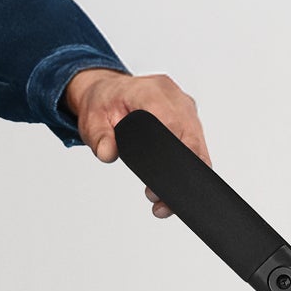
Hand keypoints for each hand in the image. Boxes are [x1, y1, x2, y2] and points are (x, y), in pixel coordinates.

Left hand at [64, 69, 209, 217]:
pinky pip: (196, 142)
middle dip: (181, 174)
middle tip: (157, 199)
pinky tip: (173, 182)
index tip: (161, 182)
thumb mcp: (92, 119)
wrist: (109, 91)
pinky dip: (188, 163)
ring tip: (161, 199)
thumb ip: (98, 137)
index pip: (174, 124)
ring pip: (198, 145)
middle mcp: (175, 98)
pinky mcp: (190, 118)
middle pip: (192, 140)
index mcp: (152, 92)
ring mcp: (186, 108)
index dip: (173, 155)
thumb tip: (107, 153)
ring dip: (186, 172)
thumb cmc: (104, 101)